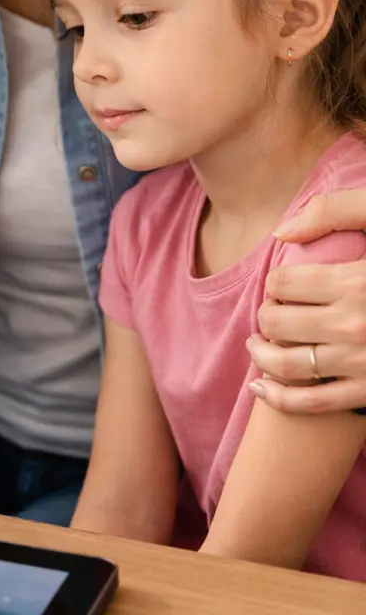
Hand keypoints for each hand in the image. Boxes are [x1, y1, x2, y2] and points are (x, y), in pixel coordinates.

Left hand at [248, 189, 365, 413]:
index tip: (284, 284)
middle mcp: (355, 325)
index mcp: (357, 282)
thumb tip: (283, 234)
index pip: (284, 283)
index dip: (276, 282)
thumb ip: (337, 211)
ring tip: (259, 344)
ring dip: (262, 354)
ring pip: (286, 364)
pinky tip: (260, 386)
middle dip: (268, 314)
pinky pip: (312, 403)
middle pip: (278, 322)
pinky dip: (278, 398)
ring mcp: (362, 363)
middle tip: (274, 310)